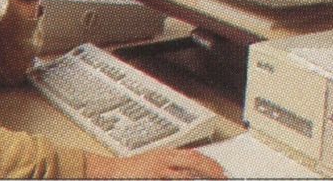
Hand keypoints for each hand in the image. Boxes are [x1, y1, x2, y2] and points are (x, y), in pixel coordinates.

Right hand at [86, 148, 225, 178]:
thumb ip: (171, 164)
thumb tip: (192, 170)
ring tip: (214, 179)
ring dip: (200, 177)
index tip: (220, 170)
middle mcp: (163, 159)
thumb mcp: (153, 162)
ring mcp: (158, 170)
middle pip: (193, 161)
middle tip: (222, 176)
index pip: (193, 154)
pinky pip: (175, 180)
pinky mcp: (153, 177)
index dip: (210, 162)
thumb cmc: (132, 171)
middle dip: (211, 170)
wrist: (110, 172)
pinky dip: (185, 180)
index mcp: (165, 154)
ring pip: (186, 174)